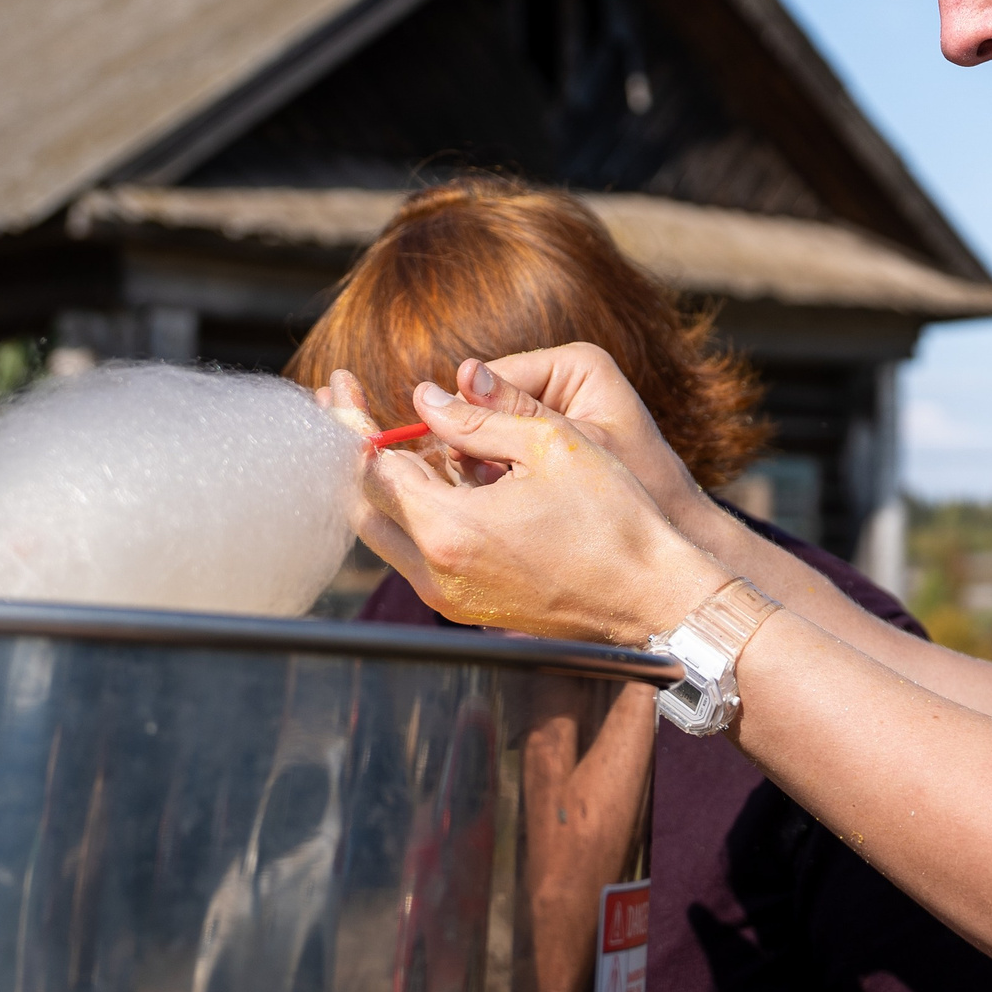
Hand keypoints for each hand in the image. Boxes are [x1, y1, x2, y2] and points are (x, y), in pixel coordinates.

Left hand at [350, 371, 729, 643]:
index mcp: (450, 529)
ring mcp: (448, 597)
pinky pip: (417, 552)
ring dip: (382, 481)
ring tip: (388, 433)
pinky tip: (434, 476)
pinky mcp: (467, 607)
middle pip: (363, 503)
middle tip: (343, 403)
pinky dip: (413, 510)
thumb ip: (480, 416)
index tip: (340, 384)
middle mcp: (436, 572)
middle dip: (350, 448)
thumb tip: (426, 396)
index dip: (350, 419)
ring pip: (386, 531)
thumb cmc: (615, 519)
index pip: (371, 466)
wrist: (652, 596)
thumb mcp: (551, 445)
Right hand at [450, 344, 715, 533]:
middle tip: (473, 482)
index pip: (490, 379)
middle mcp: (563, 382)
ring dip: (480, 466)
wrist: (666, 545)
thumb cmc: (639, 490)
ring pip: (488, 435)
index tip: (450, 459)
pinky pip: (502, 458)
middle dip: (473, 444)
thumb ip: (514, 416)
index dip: (464, 418)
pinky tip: (499, 507)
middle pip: (486, 407)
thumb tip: (453, 378)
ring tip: (490, 498)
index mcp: (576, 365)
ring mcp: (555, 415)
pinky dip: (494, 481)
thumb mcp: (570, 450)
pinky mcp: (549, 448)